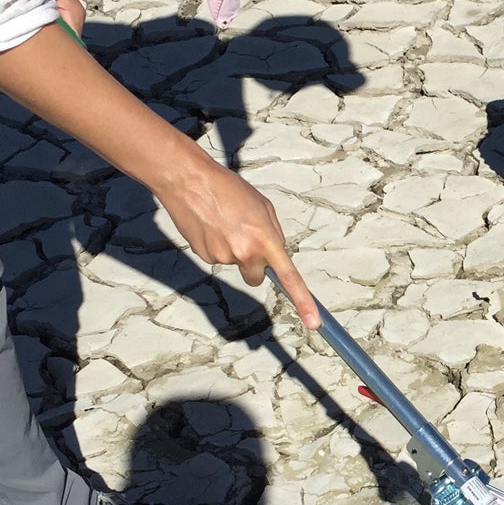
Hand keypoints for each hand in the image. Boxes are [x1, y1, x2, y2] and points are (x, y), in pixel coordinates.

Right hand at [155, 156, 320, 329]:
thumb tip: (275, 254)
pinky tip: (211, 226)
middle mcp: (245, 253)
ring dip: (233, 249)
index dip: (303, 302)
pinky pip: (218, 258)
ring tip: (224, 222)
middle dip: (254, 265)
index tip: (314, 323)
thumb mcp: (262, 207)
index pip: (289, 277)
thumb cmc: (228, 189)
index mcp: (265, 239)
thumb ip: (273, 233)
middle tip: (245, 237)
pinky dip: (216, 245)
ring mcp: (223, 257)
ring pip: (236, 264)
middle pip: (256, 277)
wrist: (189, 181)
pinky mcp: (204, 257)